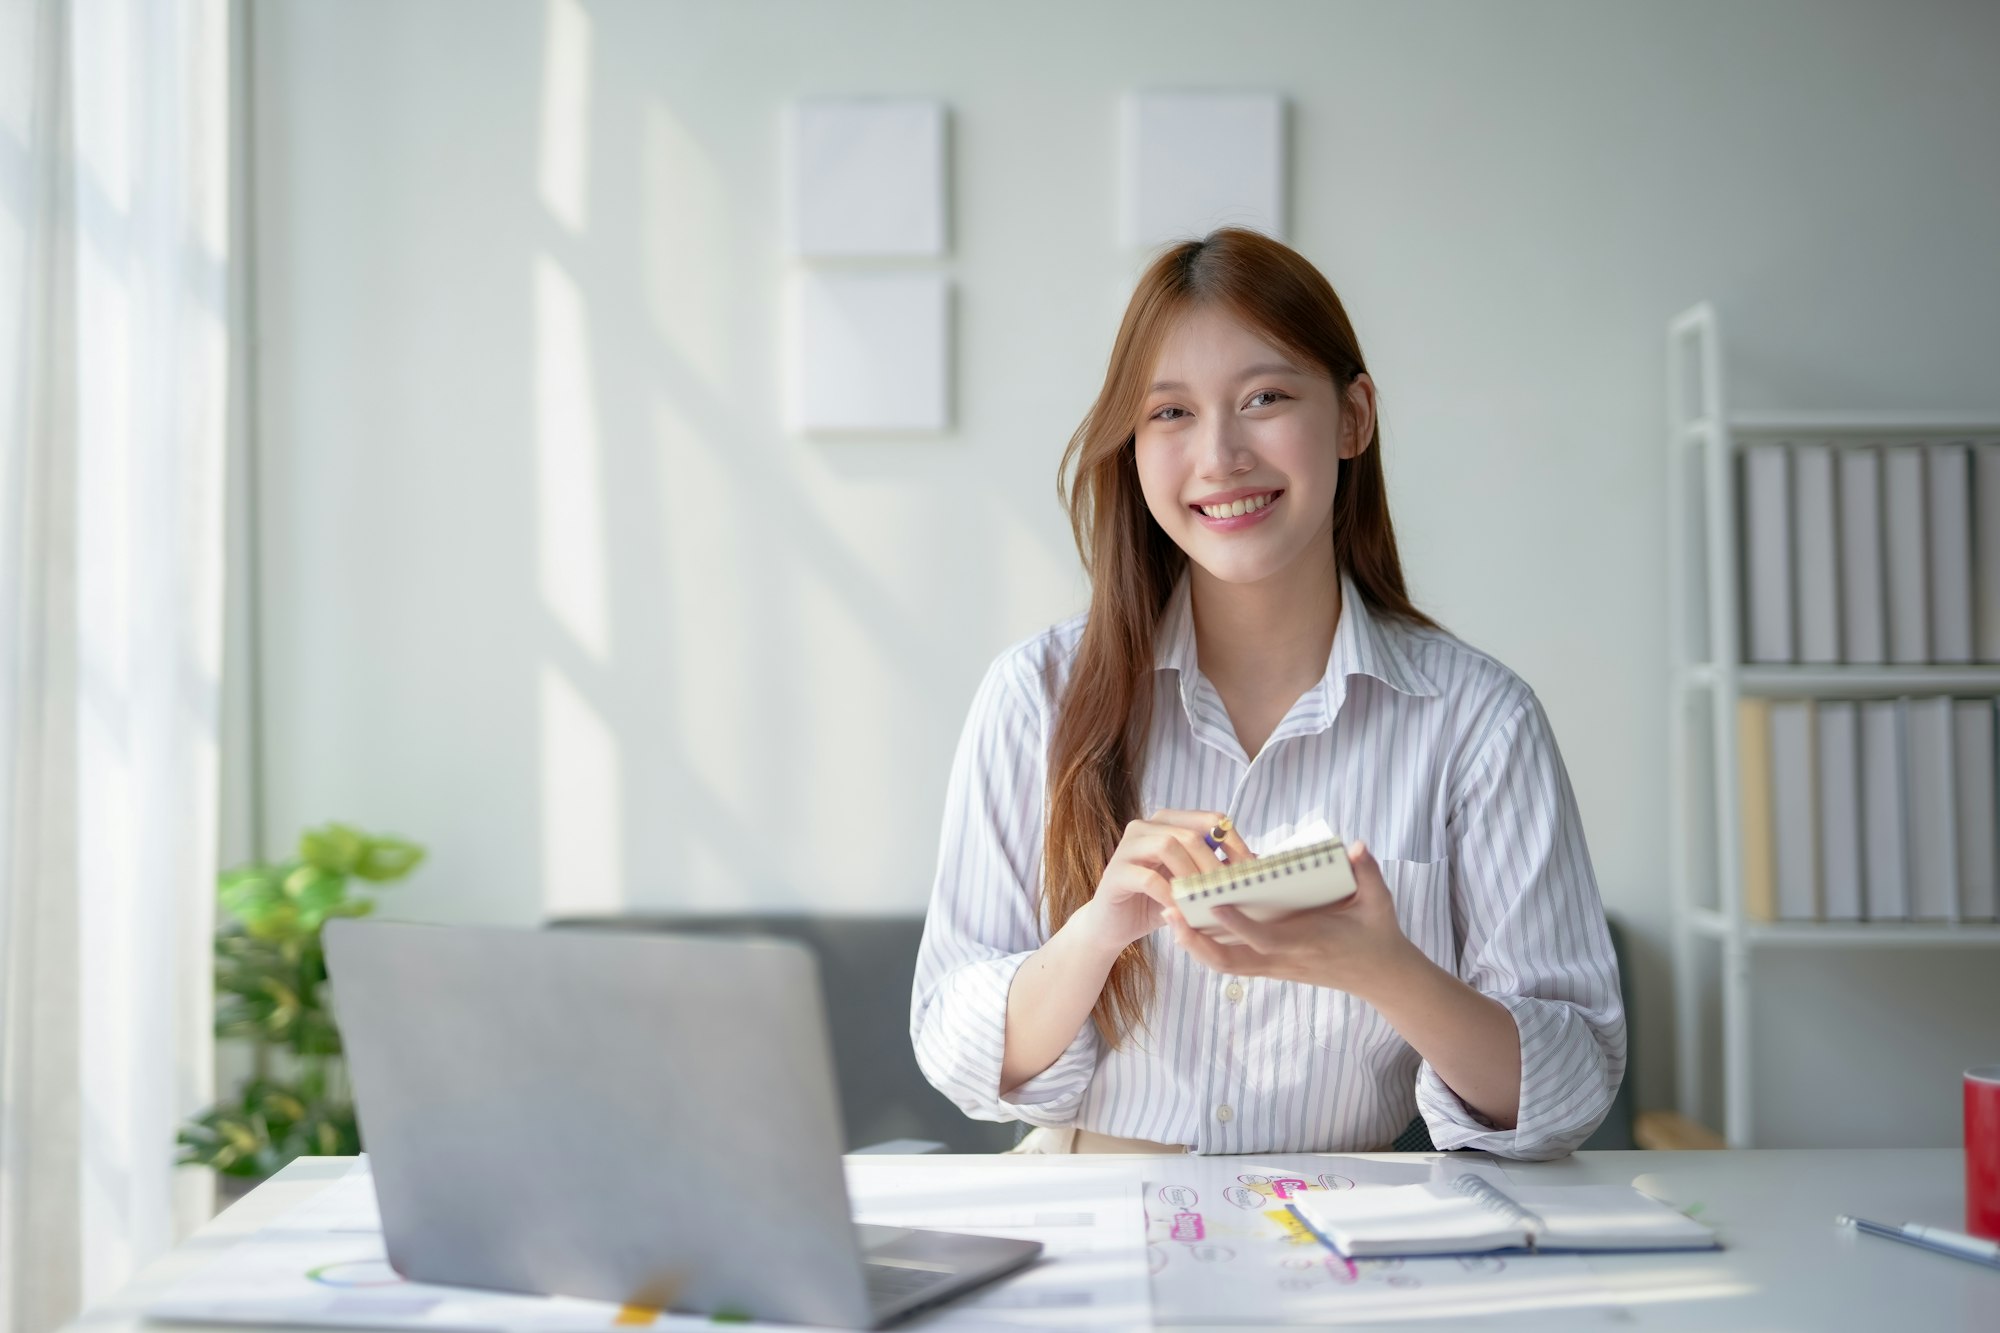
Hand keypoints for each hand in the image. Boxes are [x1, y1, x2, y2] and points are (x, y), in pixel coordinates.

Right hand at [1075, 809, 1254, 952]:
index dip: (1234, 841)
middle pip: (1190, 833)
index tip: (1250, 869)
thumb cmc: (1156, 902)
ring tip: (1204, 900)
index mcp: (1168, 823)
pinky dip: (1169, 895)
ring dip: (1191, 876)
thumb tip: (1258, 863)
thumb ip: (1216, 870)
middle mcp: (1145, 826)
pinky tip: (1179, 911)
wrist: (1113, 925)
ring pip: (1168, 846)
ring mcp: (1127, 847)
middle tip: (1229, 891)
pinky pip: (1148, 877)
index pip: (1210, 818)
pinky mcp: (1115, 872)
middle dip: (1215, 863)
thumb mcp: (1191, 883)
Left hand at [1164, 840, 1423, 1002]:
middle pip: (1231, 962)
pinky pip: (1231, 963)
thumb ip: (1368, 873)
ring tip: (1170, 916)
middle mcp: (1285, 960)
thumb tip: (1357, 846)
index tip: (1215, 904)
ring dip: (1195, 945)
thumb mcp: (1380, 902)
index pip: (1266, 939)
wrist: (1381, 975)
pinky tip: (1188, 927)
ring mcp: (1276, 968)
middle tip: (1170, 913)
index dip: (1239, 924)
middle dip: (1198, 941)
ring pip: (1225, 965)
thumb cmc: (1378, 933)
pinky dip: (1207, 948)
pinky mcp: (1271, 969)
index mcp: (1308, 943)